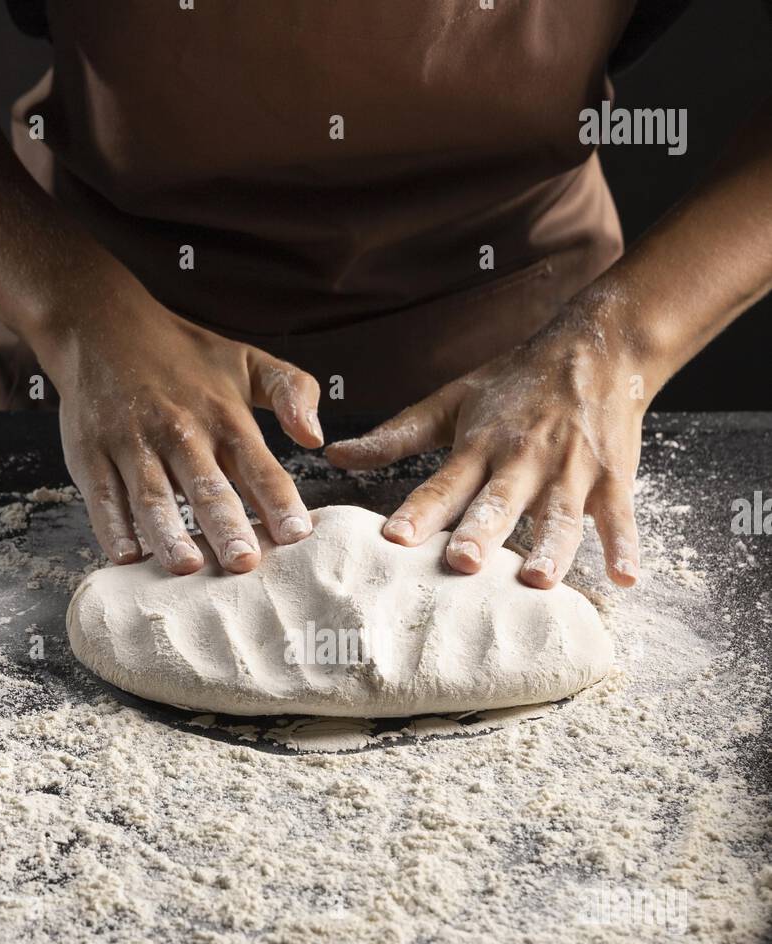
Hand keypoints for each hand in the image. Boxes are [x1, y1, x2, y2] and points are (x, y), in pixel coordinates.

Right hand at [40, 281, 322, 573]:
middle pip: (205, 485)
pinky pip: (102, 496)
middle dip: (226, 525)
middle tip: (243, 563)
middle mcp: (180, 431)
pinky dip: (112, 526)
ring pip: (152, 495)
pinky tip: (127, 557)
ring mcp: (132, 443)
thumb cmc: (185, 357)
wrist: (101, 326)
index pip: (258, 466)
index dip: (278, 500)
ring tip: (187, 566)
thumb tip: (315, 437)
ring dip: (169, 531)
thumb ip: (292, 391)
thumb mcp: (247, 361)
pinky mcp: (91, 454)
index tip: (297, 535)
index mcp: (223, 416)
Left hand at [326, 302, 646, 587]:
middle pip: (499, 502)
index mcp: (481, 445)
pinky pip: (620, 516)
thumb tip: (335, 455)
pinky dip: (624, 546)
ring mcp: (571, 470)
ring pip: (560, 515)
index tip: (394, 540)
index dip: (419, 512)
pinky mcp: (613, 478)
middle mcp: (523, 460)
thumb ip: (397, 435)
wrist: (599, 346)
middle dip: (482, 531)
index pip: (443, 484)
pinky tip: (624, 578)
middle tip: (462, 562)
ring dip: (551, 548)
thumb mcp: (452, 401)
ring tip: (539, 581)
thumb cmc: (517, 382)